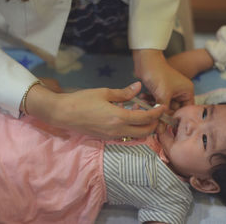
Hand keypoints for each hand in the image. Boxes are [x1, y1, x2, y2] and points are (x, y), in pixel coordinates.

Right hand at [27, 81, 165, 138]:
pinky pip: (125, 136)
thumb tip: (138, 86)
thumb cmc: (82, 100)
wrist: (63, 114)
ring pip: (136, 136)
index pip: (145, 118)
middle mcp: (117, 131)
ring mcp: (111, 137)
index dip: (157, 113)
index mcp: (118, 118)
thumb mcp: (104, 93)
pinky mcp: (106, 139)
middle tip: (155, 112)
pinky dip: (132, 129)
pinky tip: (128, 118)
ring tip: (141, 113)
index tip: (162, 106)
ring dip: (143, 127)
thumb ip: (123, 93)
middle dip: (154, 123)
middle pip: (144, 132)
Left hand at [133, 49, 193, 131]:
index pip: (185, 111)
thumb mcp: (162, 94)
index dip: (176, 119)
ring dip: (155, 108)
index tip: (166, 126)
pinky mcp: (160, 90)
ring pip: (164, 107)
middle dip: (162, 113)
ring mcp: (170, 91)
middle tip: (153, 119)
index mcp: (187, 91)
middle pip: (174, 111)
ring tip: (146, 106)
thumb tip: (161, 129)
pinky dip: (151, 102)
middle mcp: (180, 92)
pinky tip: (143, 99)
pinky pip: (157, 101)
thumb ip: (162, 112)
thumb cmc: (157, 73)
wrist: (145, 60)